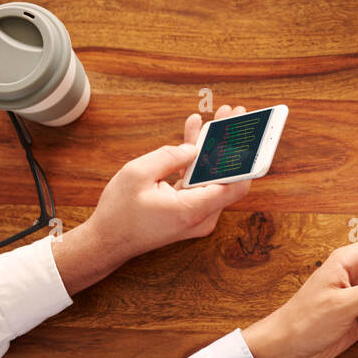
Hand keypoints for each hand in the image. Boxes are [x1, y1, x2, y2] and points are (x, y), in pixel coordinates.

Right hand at [53, 106, 251, 293]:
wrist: (106, 242)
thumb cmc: (118, 213)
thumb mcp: (137, 174)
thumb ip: (169, 156)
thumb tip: (194, 148)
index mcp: (193, 209)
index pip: (236, 184)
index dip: (246, 158)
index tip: (250, 133)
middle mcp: (202, 216)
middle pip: (226, 176)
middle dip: (229, 143)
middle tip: (233, 115)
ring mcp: (197, 215)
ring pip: (211, 177)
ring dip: (212, 149)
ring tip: (217, 119)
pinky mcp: (189, 211)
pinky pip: (198, 182)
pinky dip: (196, 161)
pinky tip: (195, 135)